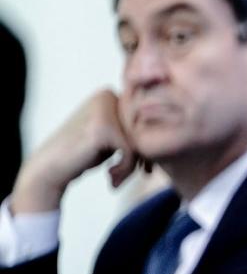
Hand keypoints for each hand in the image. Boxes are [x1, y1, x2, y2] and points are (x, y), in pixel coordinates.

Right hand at [10, 90, 144, 212]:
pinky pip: (130, 152)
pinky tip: (111, 178)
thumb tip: (170, 123)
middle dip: (145, 155)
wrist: (49, 168)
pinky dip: (125, 169)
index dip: (147, 144)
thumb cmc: (83, 155)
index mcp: (109, 94)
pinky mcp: (102, 128)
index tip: (145, 166)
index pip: (144, 119)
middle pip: (145, 128)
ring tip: (118, 179)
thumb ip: (133, 128)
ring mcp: (104, 110)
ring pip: (140, 140)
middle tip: (142, 174)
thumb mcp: (112, 136)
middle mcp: (107, 95)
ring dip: (135, 165)